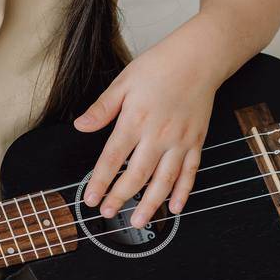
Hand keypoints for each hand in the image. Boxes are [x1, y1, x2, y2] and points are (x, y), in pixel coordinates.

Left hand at [73, 16, 226, 227]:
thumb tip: (80, 126)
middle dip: (121, 198)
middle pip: (137, 175)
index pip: (113, 158)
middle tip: (108, 213)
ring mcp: (180, 141)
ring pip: (164, 180)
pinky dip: (183, 192)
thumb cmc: (160, 66)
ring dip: (150, 204)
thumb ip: (102, 108)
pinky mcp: (196, 142)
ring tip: (138, 222)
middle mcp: (158, 135)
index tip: (90, 199)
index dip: (100, 181)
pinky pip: (190, 173)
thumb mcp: (123, 82)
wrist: (199, 58)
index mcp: (135, 120)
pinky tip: (175, 208)